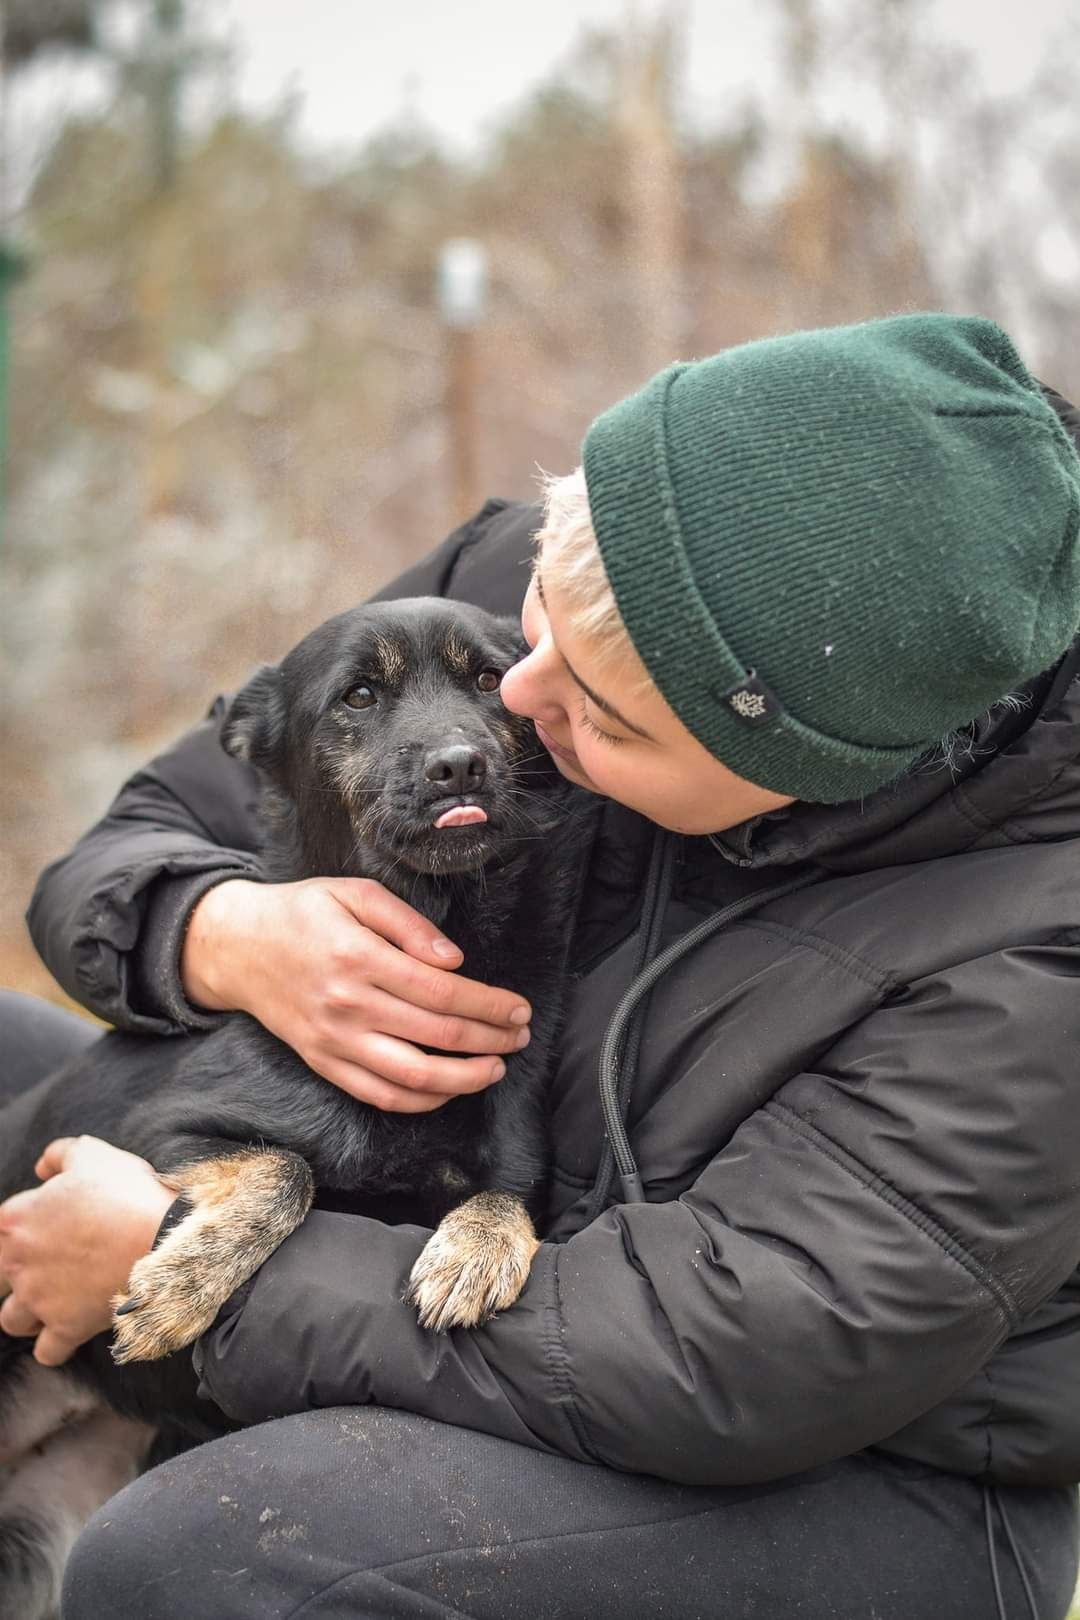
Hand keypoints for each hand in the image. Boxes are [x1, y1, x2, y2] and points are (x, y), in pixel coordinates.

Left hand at [0, 1136, 172, 1365]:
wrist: (163, 1238)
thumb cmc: (127, 1193)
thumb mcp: (93, 1153)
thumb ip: (59, 1154)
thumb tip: (42, 1168)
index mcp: (17, 1219)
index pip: (1, 1227)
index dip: (26, 1224)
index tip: (50, 1226)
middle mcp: (18, 1263)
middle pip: (3, 1275)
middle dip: (22, 1272)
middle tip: (55, 1264)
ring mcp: (39, 1300)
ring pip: (12, 1319)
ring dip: (28, 1312)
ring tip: (54, 1301)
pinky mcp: (65, 1328)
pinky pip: (46, 1352)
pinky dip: (55, 1345)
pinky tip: (70, 1331)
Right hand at [181, 877, 531, 1113]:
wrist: (237, 947)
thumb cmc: (303, 913)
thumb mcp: (354, 894)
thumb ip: (408, 923)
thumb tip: (454, 961)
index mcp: (359, 957)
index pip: (442, 991)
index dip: (489, 1004)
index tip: (519, 1008)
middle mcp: (347, 1005)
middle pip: (436, 1034)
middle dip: (489, 1038)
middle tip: (520, 1035)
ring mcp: (334, 1041)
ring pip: (412, 1076)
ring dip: (464, 1078)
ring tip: (495, 1067)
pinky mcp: (323, 1063)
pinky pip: (379, 1095)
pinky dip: (421, 1100)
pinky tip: (449, 1088)